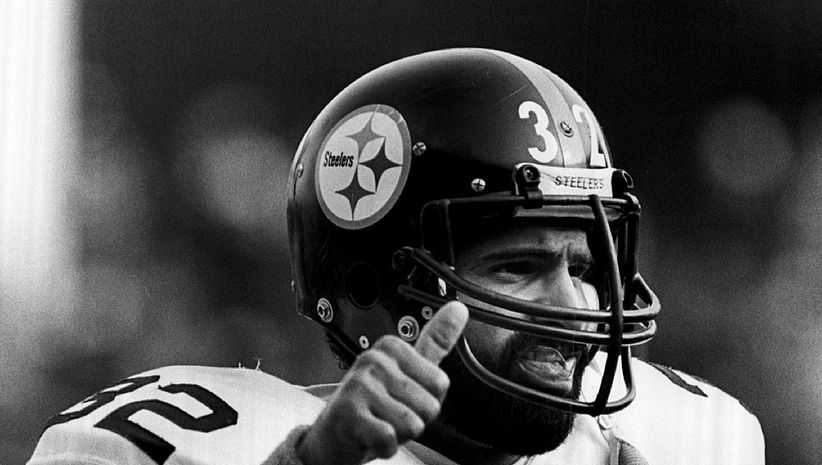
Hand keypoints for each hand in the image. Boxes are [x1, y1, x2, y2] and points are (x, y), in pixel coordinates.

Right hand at [297, 301, 468, 464]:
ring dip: (398, 435)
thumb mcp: (408, 370)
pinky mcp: (349, 413)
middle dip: (414, 420)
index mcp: (391, 346)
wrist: (334, 433)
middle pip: (430, 406)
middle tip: (388, 414)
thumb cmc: (373, 403)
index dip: (426, 399)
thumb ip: (435, 341)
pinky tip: (369, 437)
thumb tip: (458, 308)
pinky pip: (389, 439)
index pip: (441, 384)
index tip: (402, 398)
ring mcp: (360, 386)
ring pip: (412, 425)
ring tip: (379, 423)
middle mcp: (374, 360)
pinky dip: (384, 447)